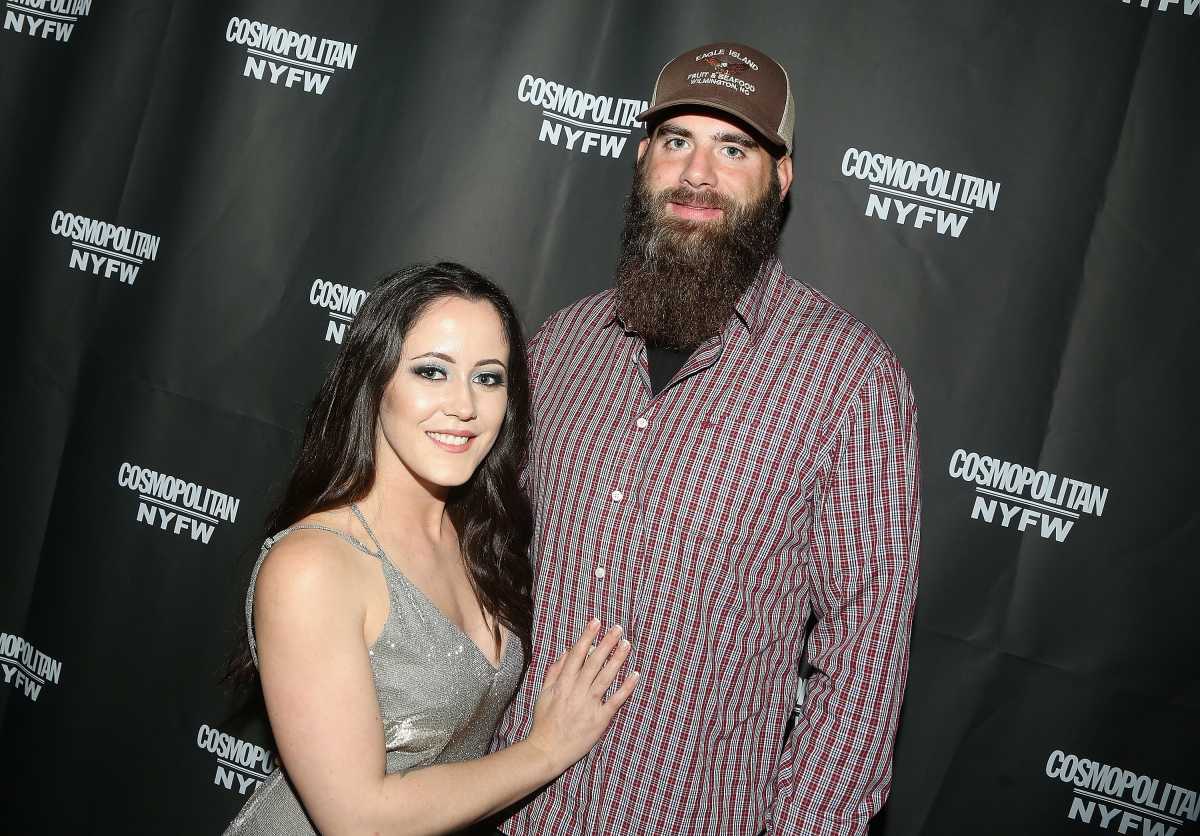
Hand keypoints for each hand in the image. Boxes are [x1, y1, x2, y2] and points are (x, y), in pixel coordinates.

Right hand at [525, 619, 639, 776]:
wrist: (548, 750)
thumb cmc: (544, 722)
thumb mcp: (544, 694)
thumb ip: (554, 672)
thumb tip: (565, 651)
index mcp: (563, 683)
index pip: (577, 654)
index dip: (587, 636)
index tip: (596, 622)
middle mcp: (577, 690)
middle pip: (594, 662)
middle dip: (606, 643)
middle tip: (618, 628)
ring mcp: (589, 704)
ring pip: (606, 677)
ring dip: (617, 659)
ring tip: (627, 645)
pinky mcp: (600, 719)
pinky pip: (616, 700)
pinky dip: (626, 687)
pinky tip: (635, 675)